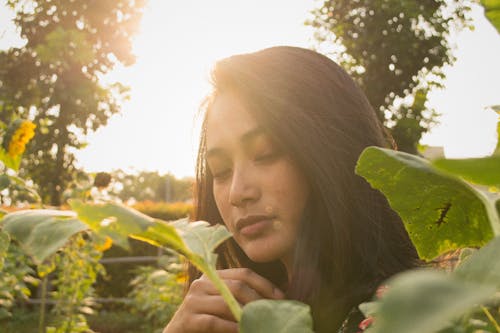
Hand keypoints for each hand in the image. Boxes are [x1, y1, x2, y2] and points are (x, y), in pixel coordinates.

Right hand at [163, 268, 284, 332]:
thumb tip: (274, 301)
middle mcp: (202, 284)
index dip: (264, 284)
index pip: (243, 274)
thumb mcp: (225, 307)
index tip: (282, 298)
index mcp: (213, 277)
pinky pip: (214, 322)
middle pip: (237, 286)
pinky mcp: (187, 319)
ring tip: (262, 324)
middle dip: (259, 301)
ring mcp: (193, 300)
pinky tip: (242, 331)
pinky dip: (231, 327)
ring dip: (248, 315)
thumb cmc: (207, 322)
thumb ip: (241, 301)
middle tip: (274, 313)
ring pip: (227, 303)